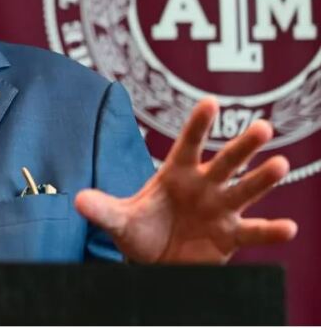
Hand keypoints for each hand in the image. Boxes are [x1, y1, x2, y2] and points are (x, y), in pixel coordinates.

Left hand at [75, 96, 297, 262]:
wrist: (155, 263)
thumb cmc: (140, 231)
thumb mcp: (119, 220)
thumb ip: (102, 209)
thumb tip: (78, 200)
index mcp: (176, 173)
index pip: (187, 144)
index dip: (198, 125)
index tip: (210, 102)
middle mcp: (204, 186)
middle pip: (226, 162)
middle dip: (243, 146)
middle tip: (262, 127)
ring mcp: (221, 209)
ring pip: (245, 190)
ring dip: (263, 178)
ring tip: (281, 164)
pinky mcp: (232, 236)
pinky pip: (254, 231)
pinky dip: (271, 231)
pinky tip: (288, 228)